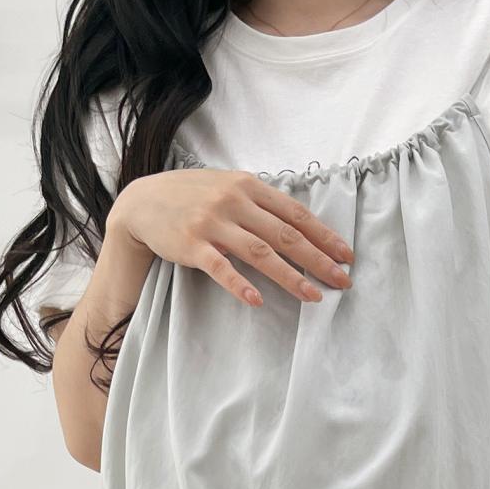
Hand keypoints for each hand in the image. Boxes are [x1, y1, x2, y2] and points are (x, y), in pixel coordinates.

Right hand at [107, 169, 353, 307]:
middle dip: (318, 260)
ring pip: (260, 252)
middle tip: (342, 280)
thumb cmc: (192, 197)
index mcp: (249, 186)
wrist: (143, 201)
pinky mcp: (192, 245)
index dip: (324, 235)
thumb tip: (296, 222)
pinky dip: (240, 285)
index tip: (346, 255)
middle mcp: (234, 201)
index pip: (295, 213)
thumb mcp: (228, 187)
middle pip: (285, 235)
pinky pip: (221, 268)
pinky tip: (257, 301)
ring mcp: (213, 223)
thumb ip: (259, 202)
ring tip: (313, 297)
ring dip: (290, 277)